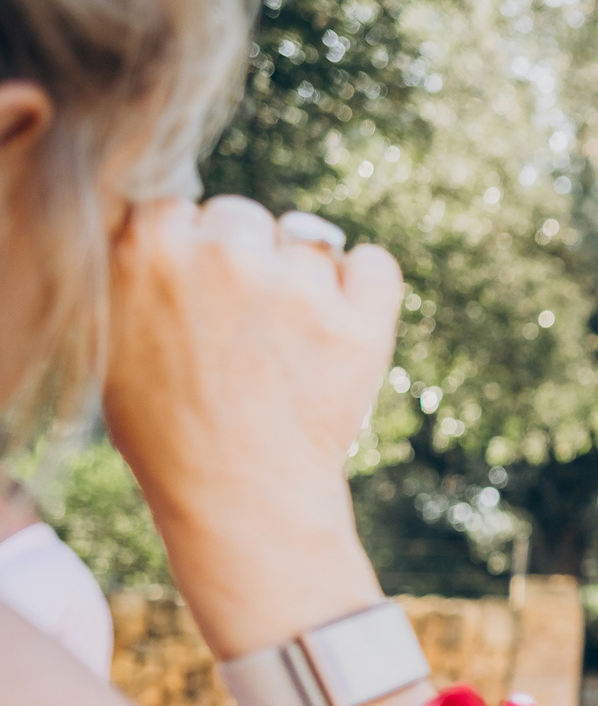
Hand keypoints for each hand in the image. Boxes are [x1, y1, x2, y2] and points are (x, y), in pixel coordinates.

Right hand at [102, 197, 403, 656]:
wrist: (242, 498)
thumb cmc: (171, 431)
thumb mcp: (115, 343)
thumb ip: (137, 272)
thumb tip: (173, 222)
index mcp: (145, 250)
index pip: (176, 207)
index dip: (189, 249)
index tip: (195, 294)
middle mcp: (221, 252)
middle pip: (242, 216)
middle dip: (245, 257)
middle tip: (243, 329)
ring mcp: (295, 283)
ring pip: (308, 241)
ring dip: (304, 280)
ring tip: (287, 349)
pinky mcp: (360, 316)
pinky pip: (375, 264)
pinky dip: (367, 288)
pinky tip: (343, 329)